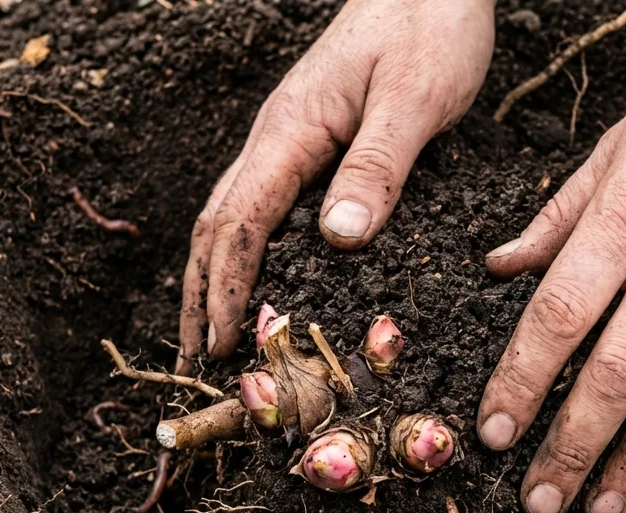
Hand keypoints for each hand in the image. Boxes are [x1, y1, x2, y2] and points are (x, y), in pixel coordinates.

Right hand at [180, 0, 494, 367]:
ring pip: (233, 220)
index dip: (227, 290)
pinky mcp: (312, 146)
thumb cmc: (427, 27)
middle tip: (198, 366)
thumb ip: (377, 167)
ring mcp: (290, 143)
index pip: (241, 224)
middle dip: (201, 298)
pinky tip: (260, 284)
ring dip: (216, 281)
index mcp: (290, 132)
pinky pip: (265, 210)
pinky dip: (248, 255)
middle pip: (217, 228)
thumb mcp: (413, 100)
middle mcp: (276, 141)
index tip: (224, 346)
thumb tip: (339, 239)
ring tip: (211, 341)